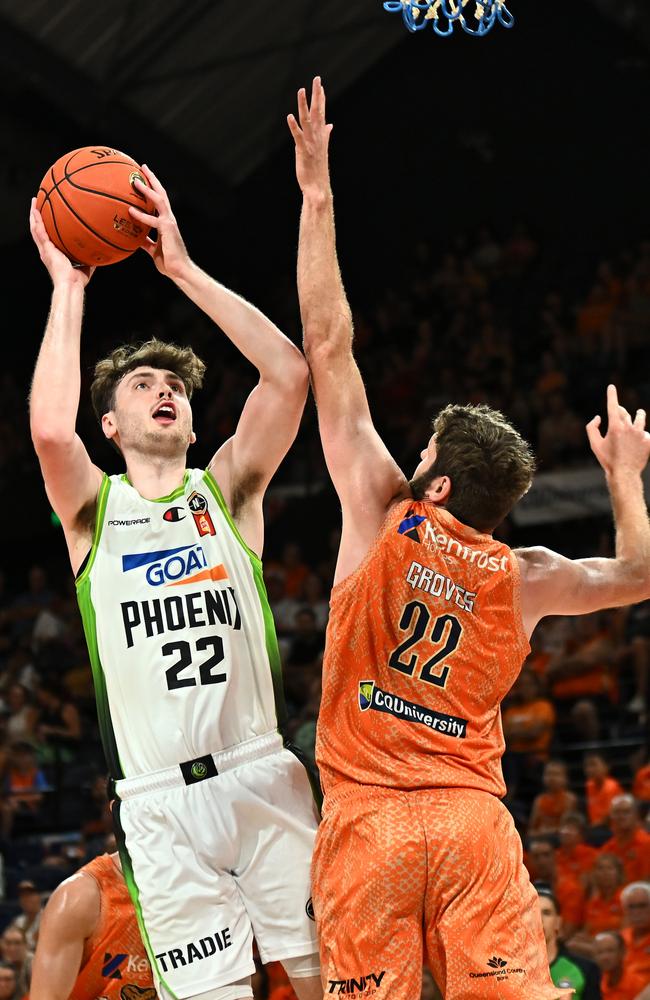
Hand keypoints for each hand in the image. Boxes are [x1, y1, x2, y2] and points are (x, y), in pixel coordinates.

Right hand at [29, 199, 94, 286]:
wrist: (71, 285)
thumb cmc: (77, 281)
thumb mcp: (85, 265)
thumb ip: (89, 256)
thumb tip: (98, 250)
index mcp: (53, 254)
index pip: (47, 236)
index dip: (45, 225)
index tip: (46, 215)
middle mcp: (46, 251)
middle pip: (38, 229)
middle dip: (37, 216)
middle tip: (37, 203)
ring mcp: (45, 250)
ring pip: (35, 228)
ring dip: (34, 214)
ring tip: (34, 202)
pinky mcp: (46, 249)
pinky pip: (39, 232)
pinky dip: (37, 220)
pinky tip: (36, 211)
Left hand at [128, 164, 189, 279]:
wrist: (179, 271)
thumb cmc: (169, 262)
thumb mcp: (153, 250)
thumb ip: (146, 241)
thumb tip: (135, 238)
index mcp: (166, 222)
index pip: (160, 200)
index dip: (153, 187)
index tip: (144, 176)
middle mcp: (169, 219)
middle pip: (161, 194)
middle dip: (152, 180)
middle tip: (143, 167)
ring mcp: (169, 223)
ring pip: (159, 200)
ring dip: (148, 189)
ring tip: (136, 181)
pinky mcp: (167, 230)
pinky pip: (152, 220)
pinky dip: (141, 214)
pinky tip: (130, 210)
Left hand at [287, 76, 332, 199]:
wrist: (318, 188)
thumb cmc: (318, 170)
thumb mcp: (322, 148)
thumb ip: (326, 135)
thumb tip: (330, 125)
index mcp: (321, 136)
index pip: (322, 113)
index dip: (321, 99)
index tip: (320, 85)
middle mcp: (317, 137)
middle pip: (317, 112)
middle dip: (317, 95)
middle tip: (316, 79)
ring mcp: (310, 144)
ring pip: (307, 120)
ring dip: (304, 105)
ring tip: (301, 90)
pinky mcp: (303, 152)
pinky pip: (298, 137)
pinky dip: (294, 127)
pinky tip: (289, 116)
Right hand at [587, 384, 649, 477]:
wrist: (624, 474)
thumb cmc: (607, 459)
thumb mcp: (594, 444)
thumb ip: (592, 428)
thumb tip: (598, 417)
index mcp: (615, 427)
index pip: (613, 406)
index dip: (612, 395)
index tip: (611, 387)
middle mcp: (629, 427)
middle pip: (625, 412)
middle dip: (621, 411)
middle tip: (619, 413)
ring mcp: (641, 434)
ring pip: (640, 417)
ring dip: (638, 415)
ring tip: (638, 415)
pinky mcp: (649, 441)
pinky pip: (646, 432)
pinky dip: (642, 433)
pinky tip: (639, 439)